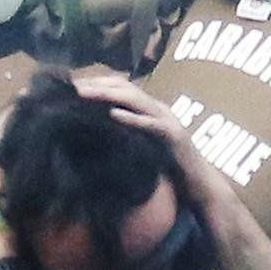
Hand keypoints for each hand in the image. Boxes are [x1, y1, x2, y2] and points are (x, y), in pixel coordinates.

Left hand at [75, 71, 253, 259]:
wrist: (199, 185)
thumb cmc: (170, 168)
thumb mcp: (142, 146)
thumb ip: (127, 135)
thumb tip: (98, 133)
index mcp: (151, 110)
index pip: (121, 88)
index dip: (97, 84)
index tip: (71, 86)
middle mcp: (159, 110)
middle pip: (125, 87)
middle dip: (97, 84)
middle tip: (71, 87)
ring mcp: (168, 121)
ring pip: (136, 100)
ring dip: (108, 95)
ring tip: (84, 94)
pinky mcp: (174, 137)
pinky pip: (152, 124)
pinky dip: (132, 118)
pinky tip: (113, 115)